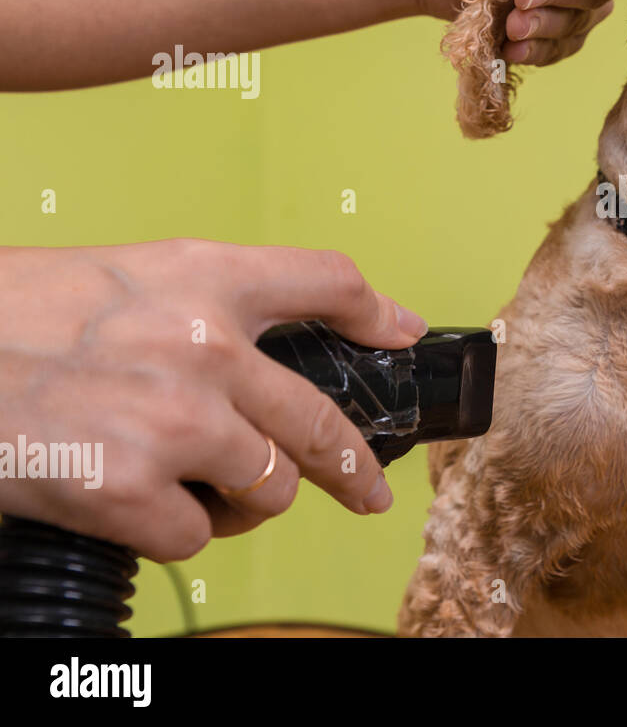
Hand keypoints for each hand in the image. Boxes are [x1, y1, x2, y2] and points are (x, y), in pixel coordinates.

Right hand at [0, 239, 426, 561]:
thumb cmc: (12, 316)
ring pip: (270, 488)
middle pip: (320, 420)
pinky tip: (133, 507)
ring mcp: (174, 421)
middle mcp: (204, 345)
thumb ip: (201, 303)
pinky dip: (171, 534)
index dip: (375, 311)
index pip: (325, 280)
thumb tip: (260, 348)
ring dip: (243, 503)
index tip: (399, 335)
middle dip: (352, 467)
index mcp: (201, 278)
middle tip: (365, 490)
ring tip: (198, 491)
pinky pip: (196, 536)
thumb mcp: (122, 277)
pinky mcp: (130, 491)